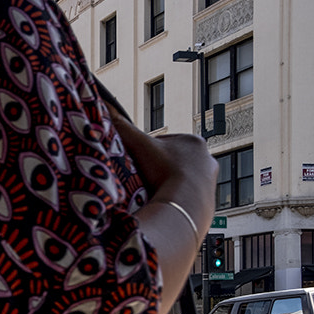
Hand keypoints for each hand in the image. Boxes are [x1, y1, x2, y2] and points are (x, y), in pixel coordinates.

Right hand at [106, 105, 217, 233]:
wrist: (182, 207)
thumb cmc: (164, 173)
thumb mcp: (139, 146)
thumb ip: (122, 128)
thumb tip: (103, 107)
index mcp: (193, 141)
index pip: (164, 145)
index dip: (147, 154)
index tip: (137, 165)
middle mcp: (207, 159)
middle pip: (174, 163)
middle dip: (160, 171)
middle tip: (144, 181)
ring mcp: (210, 181)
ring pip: (182, 181)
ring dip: (169, 186)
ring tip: (154, 195)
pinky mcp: (210, 200)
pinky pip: (187, 198)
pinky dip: (176, 201)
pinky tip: (165, 205)